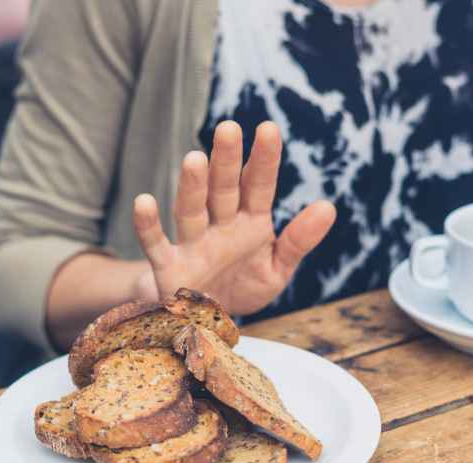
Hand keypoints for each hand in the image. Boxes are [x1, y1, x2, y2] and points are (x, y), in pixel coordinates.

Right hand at [132, 121, 336, 313]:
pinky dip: (148, 226)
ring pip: (191, 210)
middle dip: (225, 161)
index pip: (258, 186)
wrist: (207, 323)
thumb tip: (328, 207)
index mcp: (250, 223)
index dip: (263, 159)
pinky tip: (144, 202)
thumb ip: (299, 240)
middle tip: (228, 128)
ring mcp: (193, 244)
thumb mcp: (277, 269)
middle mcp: (220, 226)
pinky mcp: (170, 268)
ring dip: (192, 186)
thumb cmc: (242, 287)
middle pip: (223, 189)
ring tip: (195, 159)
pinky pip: (156, 245)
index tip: (269, 129)